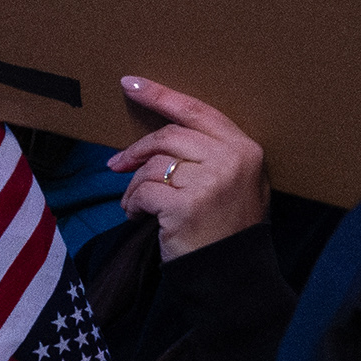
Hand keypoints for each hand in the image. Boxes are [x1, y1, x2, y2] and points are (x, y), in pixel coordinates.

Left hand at [108, 75, 269, 260]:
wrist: (233, 276)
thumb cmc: (228, 229)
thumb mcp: (234, 183)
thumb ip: (211, 154)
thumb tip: (160, 138)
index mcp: (244, 148)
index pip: (196, 110)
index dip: (160, 95)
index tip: (130, 83)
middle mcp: (231, 160)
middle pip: (168, 136)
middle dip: (137, 150)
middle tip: (116, 164)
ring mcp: (210, 182)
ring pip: (152, 165)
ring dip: (134, 185)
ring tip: (136, 204)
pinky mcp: (186, 206)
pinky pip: (144, 192)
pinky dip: (133, 204)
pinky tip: (138, 217)